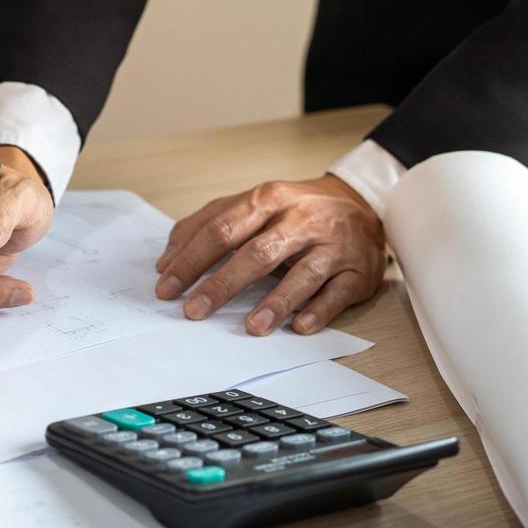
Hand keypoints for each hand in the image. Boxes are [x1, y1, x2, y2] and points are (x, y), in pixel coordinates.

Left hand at [154, 175, 385, 334]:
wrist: (361, 203)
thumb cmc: (292, 211)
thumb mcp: (250, 205)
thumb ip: (205, 225)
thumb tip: (166, 262)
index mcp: (267, 200)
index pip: (221, 230)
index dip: (191, 260)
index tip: (166, 288)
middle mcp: (300, 219)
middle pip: (257, 252)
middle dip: (222, 284)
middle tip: (194, 311)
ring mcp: (331, 245)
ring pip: (303, 274)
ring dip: (276, 302)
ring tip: (251, 327)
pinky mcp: (357, 270)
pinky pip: (337, 292)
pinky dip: (319, 310)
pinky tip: (299, 326)